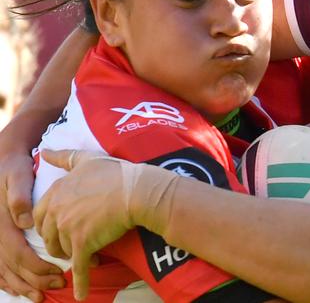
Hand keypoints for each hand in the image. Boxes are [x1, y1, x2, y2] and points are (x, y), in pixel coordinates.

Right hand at [0, 143, 63, 300]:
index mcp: (1, 222)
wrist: (4, 164)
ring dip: (22, 285)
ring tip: (40, 295)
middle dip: (35, 279)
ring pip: (3, 271)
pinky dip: (8, 282)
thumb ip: (20, 196)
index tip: (58, 273)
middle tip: (57, 284)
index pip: (18, 253)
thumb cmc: (15, 170)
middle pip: (12, 266)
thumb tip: (26, 221)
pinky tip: (21, 289)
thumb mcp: (17, 175)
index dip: (37, 267)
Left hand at [33, 149, 133, 300]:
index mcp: (57, 191)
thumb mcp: (88, 159)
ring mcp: (69, 227)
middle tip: (75, 243)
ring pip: (64, 250)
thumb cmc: (117, 173)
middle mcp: (58, 210)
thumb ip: (64, 157)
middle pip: (49, 235)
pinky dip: (80, 282)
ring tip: (89, 254)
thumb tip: (45, 150)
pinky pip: (79, 267)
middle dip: (60, 242)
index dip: (51, 224)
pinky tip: (80, 294)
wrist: (138, 190)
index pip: (41, 215)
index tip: (62, 228)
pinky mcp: (83, 243)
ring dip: (74, 256)